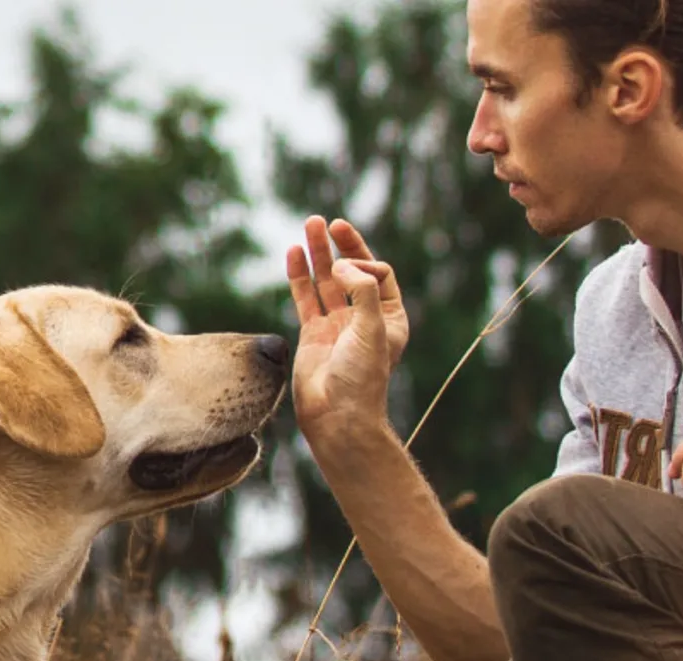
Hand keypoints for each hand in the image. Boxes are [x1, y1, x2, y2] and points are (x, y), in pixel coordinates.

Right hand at [284, 216, 409, 445]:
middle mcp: (363, 318)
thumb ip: (364, 291)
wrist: (336, 415)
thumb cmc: (362, 378)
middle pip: (353, 271)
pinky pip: (305, 297)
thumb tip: (342, 267)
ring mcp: (336, 325)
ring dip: (318, 254)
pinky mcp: (312, 334)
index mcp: (389, 318)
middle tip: (328, 223)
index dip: (365, 264)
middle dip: (341, 246)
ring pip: (326, 281)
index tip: (351, 273)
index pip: (380, 274)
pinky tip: (293, 253)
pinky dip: (299, 275)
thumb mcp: (374, 329)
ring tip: (310, 224)